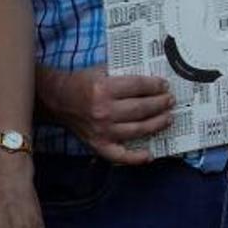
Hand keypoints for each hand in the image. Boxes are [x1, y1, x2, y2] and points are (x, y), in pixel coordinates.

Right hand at [39, 66, 172, 164]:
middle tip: (170, 101)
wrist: (58, 100)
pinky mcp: (98, 145)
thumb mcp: (103, 70)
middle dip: (160, 104)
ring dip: (157, 124)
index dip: (155, 86)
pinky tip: (150, 154)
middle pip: (141, 109)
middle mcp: (103, 111)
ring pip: (137, 130)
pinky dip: (136, 158)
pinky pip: (119, 155)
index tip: (165, 86)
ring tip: (168, 118)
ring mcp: (102, 131)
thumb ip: (125, 73)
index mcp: (104, 90)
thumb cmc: (82, 83)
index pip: (139, 87)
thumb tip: (152, 78)